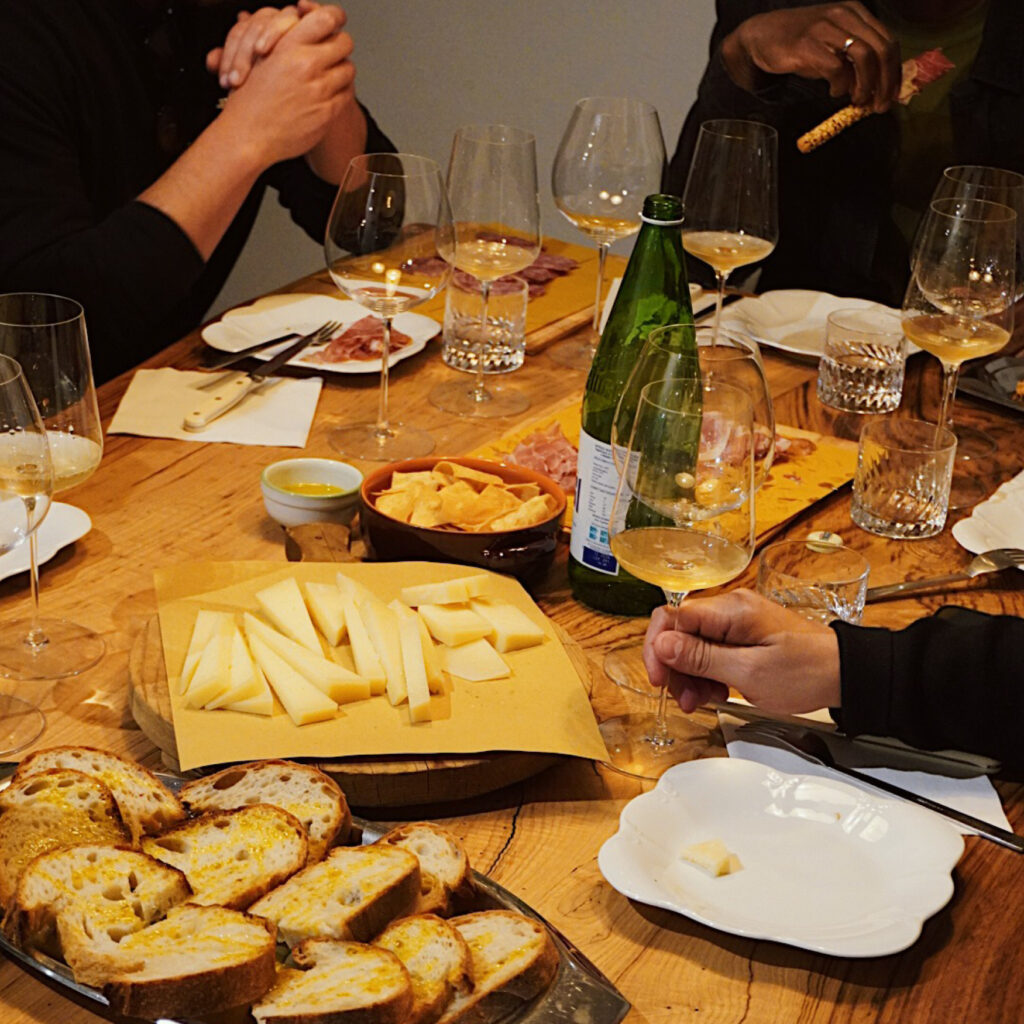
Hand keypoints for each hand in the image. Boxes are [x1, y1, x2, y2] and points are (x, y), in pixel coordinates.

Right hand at [217, 6, 357, 167]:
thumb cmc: (249, 99)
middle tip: (333, 52)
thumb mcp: (260, 57)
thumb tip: (302, 19)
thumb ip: (285, 38)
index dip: (334, 18)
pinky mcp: (327, 112)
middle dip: (340, 45)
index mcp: (289, 45)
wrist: (248, 135)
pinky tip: (326, 95)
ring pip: (348, 69)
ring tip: (327, 76)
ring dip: (340, 70)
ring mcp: (319, 90)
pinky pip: (346, 95)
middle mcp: (307, 64)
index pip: (326, 18)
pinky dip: (339, 92)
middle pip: (344, 43)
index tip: (334, 23)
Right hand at [642, 589, 840, 713]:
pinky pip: (712, 650)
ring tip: (702, 700)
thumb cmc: (808, 671)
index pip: (672, 616)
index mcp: (731, 610)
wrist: (847, 674)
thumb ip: (702, 658)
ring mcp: (738, 621)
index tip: (660, 678)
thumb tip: (663, 644)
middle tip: (683, 698)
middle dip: (675, 667)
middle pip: (680, 632)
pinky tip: (717, 692)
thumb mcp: (749, 673)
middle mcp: (731, 609)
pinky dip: (708, 673)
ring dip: (691, 675)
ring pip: (693, 644)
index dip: (658, 648)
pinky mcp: (744, 635)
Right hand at [722, 2, 899, 111]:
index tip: (892, 95)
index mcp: (855, 12)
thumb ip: (854, 59)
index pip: (888, 41)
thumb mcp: (832, 44)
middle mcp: (844, 15)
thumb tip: (876, 86)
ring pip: (863, 56)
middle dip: (885, 82)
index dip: (894, 71)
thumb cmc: (800, 44)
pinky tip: (834, 92)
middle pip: (881, 49)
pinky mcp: (807, 44)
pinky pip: (835, 67)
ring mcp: (826, 28)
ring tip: (856, 100)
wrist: (762, 35)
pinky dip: (840, 85)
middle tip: (879, 105)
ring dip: (865, 85)